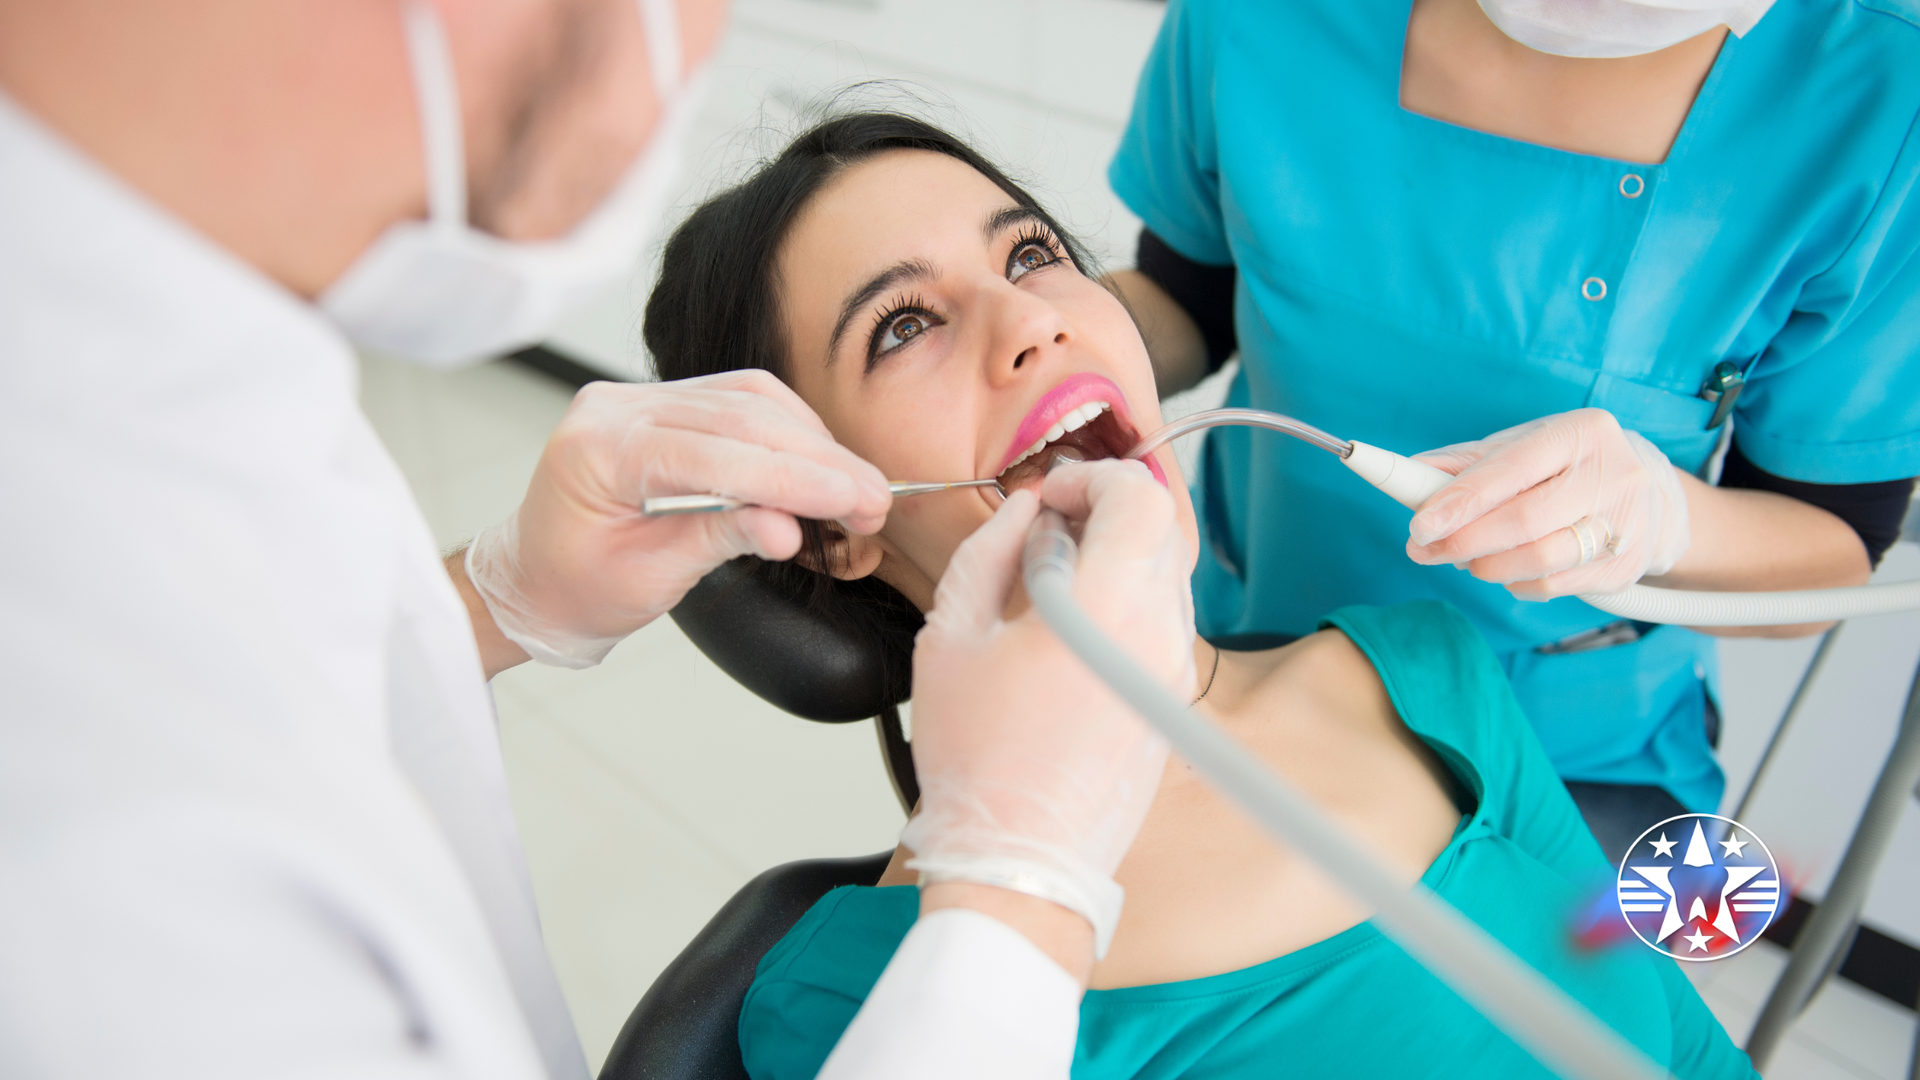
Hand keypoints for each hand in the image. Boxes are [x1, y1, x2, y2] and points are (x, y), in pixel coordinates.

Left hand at [465, 370, 890, 667]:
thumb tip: (789, 529)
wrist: (534, 580)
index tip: (852, 501)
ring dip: (814, 442)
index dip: (792, 477)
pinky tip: (822, 464)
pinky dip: (790, 431)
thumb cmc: (576, 587)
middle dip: (818, 460)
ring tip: (858, 490)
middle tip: (875, 501)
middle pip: (741, 416)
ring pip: (750, 399)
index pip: (713, 451)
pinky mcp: (666, 403)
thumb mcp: (648, 579)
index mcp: (598, 449)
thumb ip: (719, 539)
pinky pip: (740, 400)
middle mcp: (617, 406)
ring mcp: (640, 396)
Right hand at [903, 460, 1191, 963]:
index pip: (1139, 498)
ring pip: (1163, 574)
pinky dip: (1123, 600)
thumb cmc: (979, 763)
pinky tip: (1070, 628)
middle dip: (1104, 510)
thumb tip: (1022, 513)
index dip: (1093, 478)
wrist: (1022, 861)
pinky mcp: (1170, 701)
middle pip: (1158, 530)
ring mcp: (1171, 671)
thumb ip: (989, 553)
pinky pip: (1159, 621)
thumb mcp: (950, 637)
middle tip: (1048, 527)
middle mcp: (1156, 635)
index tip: (1052, 493)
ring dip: (1114, 555)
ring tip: (1050, 582)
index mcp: (1105, 609)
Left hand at [1406, 408, 1690, 599]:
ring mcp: (1627, 524)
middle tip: (1424, 550)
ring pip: (1540, 560)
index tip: (1420, 526)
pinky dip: (1515, 582)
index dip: (1461, 501)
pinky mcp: (1627, 566)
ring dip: (1486, 566)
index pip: (1511, 469)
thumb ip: (1468, 463)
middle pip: (1524, 521)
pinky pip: (1554, 586)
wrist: (1647, 497)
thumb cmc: (1566, 467)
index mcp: (1581, 433)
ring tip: (1465, 559)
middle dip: (1464, 541)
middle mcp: (1614, 474)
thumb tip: (1411, 476)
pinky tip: (1505, 570)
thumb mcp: (1523, 448)